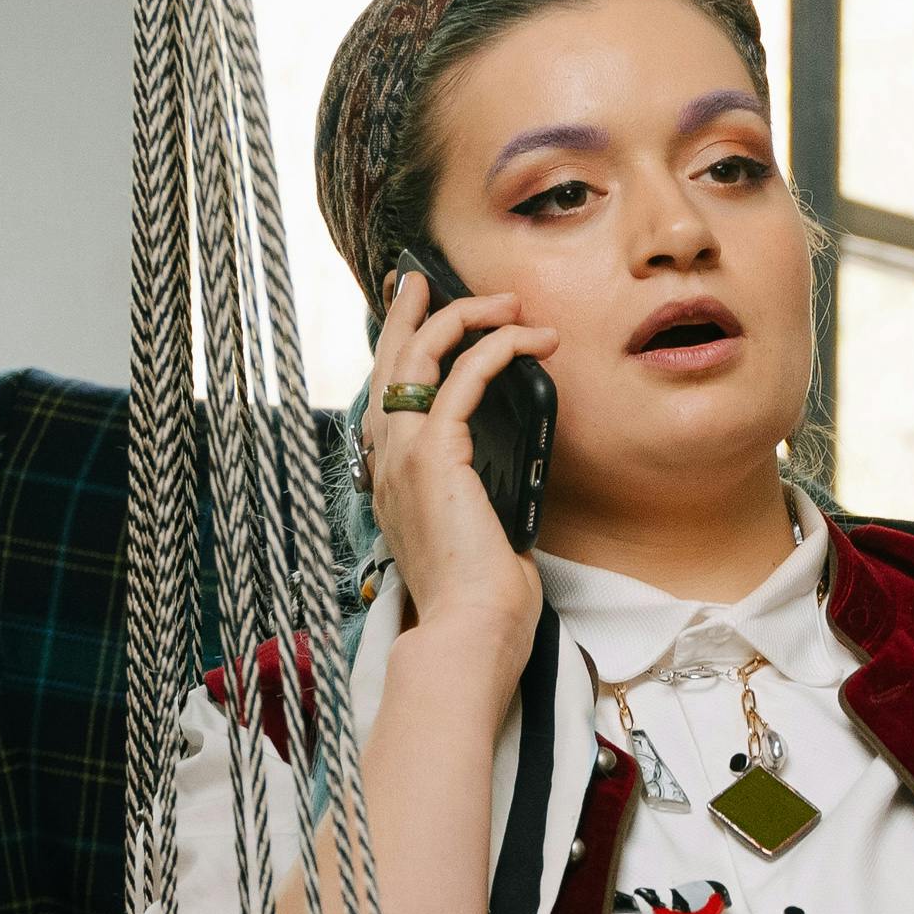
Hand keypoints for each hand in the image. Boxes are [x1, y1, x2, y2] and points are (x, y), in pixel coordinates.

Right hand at [361, 265, 555, 659]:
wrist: (467, 636)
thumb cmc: (476, 605)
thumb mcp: (475, 540)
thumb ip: (478, 507)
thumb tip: (506, 497)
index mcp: (390, 482)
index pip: (384, 400)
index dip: (397, 352)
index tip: (414, 319)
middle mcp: (385, 463)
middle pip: (388, 363)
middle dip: (411, 312)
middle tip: (426, 277)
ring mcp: (403, 456)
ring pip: (420, 356)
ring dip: (464, 317)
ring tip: (505, 302)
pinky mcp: (436, 455)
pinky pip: (464, 378)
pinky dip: (498, 348)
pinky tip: (529, 339)